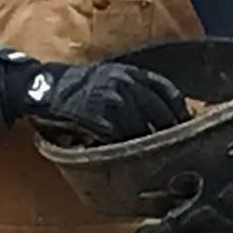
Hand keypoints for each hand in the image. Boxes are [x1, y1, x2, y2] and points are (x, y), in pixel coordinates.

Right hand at [0, 54, 189, 144]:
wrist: (46, 87)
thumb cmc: (79, 86)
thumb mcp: (111, 77)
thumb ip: (135, 90)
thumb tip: (161, 114)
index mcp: (131, 73)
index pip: (167, 91)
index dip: (179, 111)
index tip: (185, 127)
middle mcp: (125, 83)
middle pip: (159, 112)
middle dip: (167, 132)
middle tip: (176, 149)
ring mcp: (111, 100)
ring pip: (141, 128)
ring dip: (147, 145)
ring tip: (153, 158)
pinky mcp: (97, 118)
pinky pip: (118, 137)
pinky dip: (124, 148)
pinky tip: (127, 157)